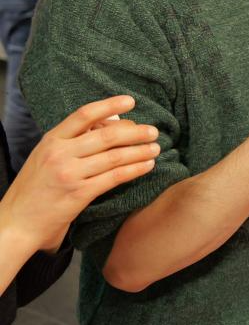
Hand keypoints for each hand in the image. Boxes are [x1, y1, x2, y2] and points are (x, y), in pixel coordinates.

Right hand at [0, 96, 158, 252]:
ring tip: (156, 148)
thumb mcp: (45, 157)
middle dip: (135, 132)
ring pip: (115, 156)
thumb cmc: (34, 189)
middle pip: (107, 135)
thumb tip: (107, 125)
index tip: (130, 101)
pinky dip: (135, 169)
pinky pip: (115, 177)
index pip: (84, 115)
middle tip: (153, 130)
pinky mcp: (79, 194)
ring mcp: (70, 174)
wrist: (16, 223)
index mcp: (52, 140)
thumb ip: (70, 142)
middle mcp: (60, 154)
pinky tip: (147, 165)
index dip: (109, 105)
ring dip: (140, 150)